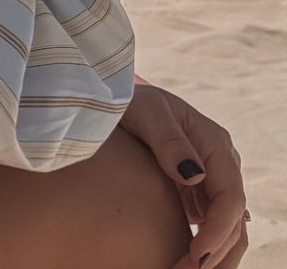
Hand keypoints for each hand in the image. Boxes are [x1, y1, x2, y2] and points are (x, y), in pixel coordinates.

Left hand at [120, 78, 248, 267]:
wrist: (120, 101)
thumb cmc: (131, 102)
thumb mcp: (146, 111)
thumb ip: (168, 139)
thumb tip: (195, 175)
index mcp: (215, 143)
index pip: (229, 196)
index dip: (217, 230)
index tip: (196, 253)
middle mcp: (220, 165)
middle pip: (233, 220)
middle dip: (214, 253)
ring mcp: (212, 181)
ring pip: (229, 230)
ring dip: (214, 258)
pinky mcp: (199, 194)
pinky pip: (212, 229)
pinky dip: (205, 251)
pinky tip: (187, 266)